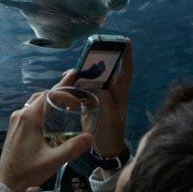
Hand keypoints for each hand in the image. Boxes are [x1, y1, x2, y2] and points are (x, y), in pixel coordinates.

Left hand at [0, 92, 92, 191]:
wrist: (6, 183)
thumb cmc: (28, 171)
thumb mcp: (53, 160)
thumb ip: (72, 148)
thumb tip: (91, 137)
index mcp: (29, 117)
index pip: (48, 95)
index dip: (64, 89)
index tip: (76, 87)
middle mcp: (20, 114)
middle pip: (42, 96)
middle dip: (59, 92)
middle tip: (75, 92)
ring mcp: (15, 120)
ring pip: (35, 102)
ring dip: (50, 100)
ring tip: (66, 103)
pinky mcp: (15, 128)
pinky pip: (30, 110)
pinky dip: (43, 108)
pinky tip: (51, 117)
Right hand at [60, 39, 133, 156]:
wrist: (104, 150)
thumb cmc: (111, 133)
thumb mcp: (109, 117)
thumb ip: (104, 100)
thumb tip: (95, 84)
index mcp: (120, 93)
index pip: (125, 71)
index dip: (126, 56)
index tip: (126, 41)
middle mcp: (110, 91)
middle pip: (105, 70)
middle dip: (97, 59)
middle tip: (89, 50)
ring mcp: (98, 95)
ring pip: (90, 78)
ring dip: (82, 72)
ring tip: (71, 70)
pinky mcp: (88, 101)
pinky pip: (80, 88)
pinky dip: (74, 84)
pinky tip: (65, 82)